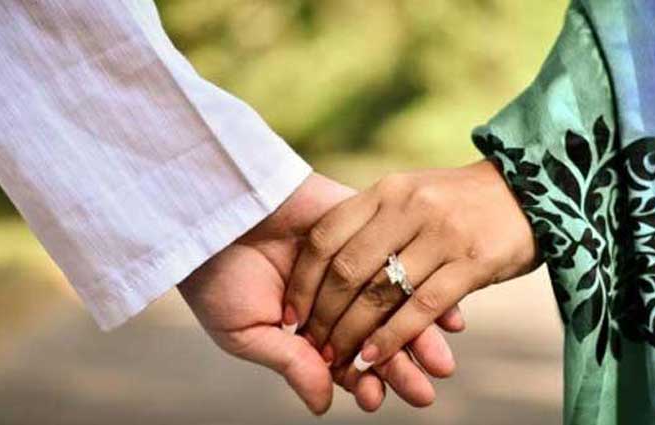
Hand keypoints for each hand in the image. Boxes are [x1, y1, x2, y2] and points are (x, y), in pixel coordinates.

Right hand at [178, 173, 458, 413]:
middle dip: (401, 366)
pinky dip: (423, 285)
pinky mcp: (365, 226)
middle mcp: (338, 297)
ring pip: (394, 304)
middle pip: (378, 336)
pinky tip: (445, 313)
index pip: (347, 359)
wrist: (208, 212)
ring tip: (438, 362)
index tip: (373, 399)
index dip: (363, 381)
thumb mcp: (248, 331)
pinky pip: (399, 258)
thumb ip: (291, 363)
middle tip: (423, 392)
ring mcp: (354, 262)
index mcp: (310, 327)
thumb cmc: (216, 277)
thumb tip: (324, 405)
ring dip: (418, 335)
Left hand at [284, 161, 536, 382]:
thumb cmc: (459, 201)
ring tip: (337, 360)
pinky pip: (421, 308)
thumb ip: (374, 221)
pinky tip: (373, 359)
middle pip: (348, 269)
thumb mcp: (411, 195)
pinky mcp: (473, 261)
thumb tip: (328, 267)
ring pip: (381, 293)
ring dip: (352, 334)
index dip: (303, 281)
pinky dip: (392, 338)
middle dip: (323, 315)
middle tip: (311, 346)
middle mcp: (409, 206)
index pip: (326, 237)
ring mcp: (442, 233)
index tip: (291, 313)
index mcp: (387, 190)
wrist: (529, 190)